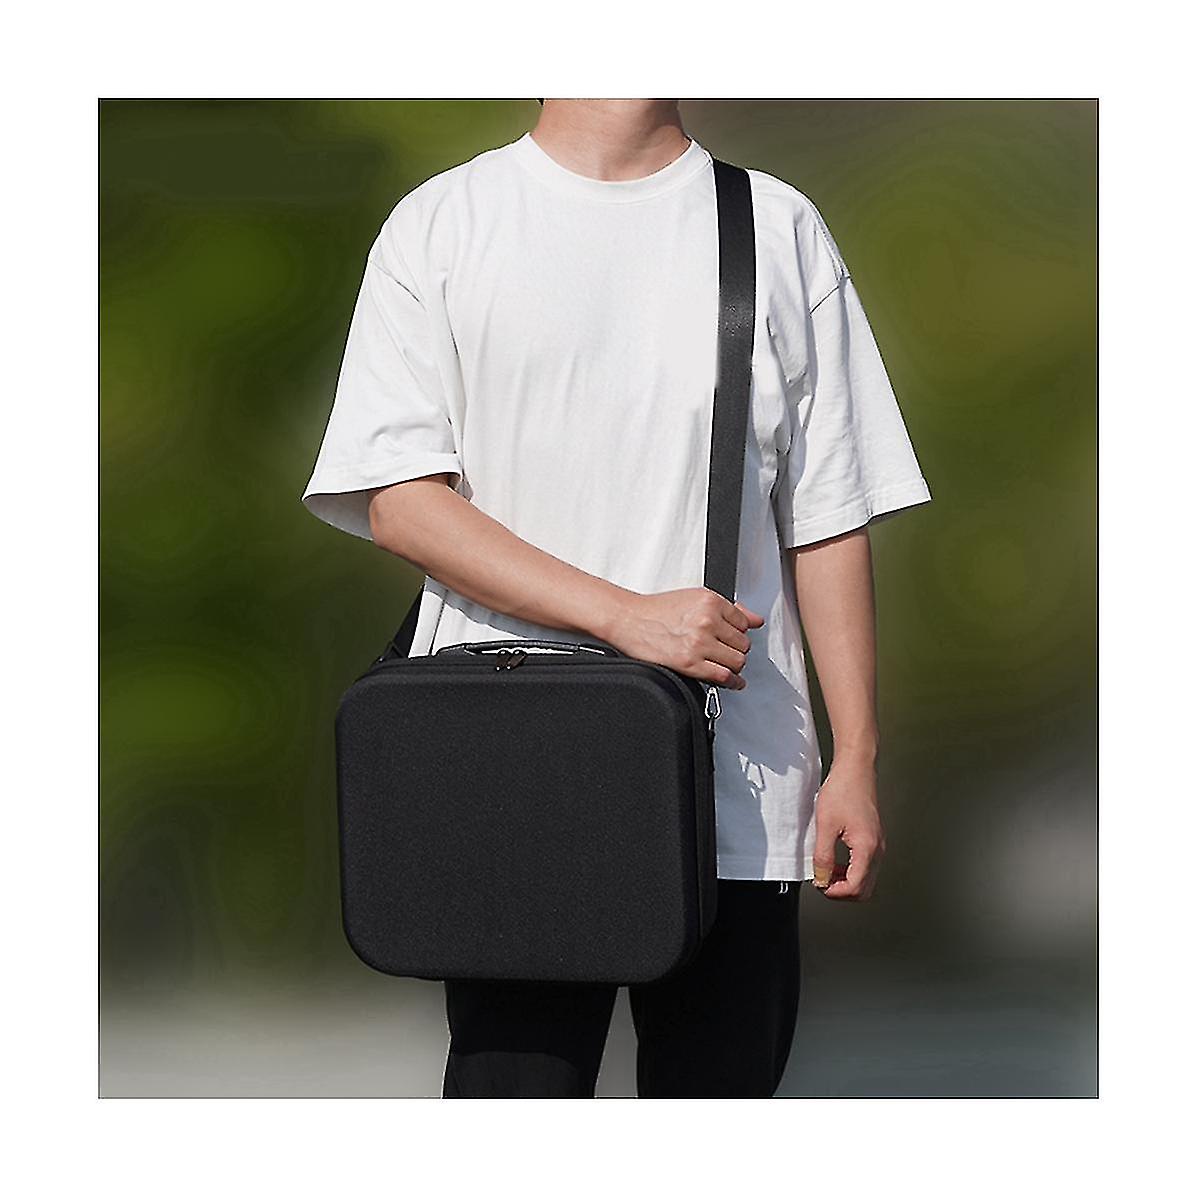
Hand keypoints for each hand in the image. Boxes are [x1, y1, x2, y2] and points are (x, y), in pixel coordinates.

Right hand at [604, 588, 764, 688]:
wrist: (627, 619)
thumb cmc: (656, 610)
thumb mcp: (695, 598)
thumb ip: (729, 609)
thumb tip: (755, 619)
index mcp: (710, 601)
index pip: (744, 623)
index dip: (738, 633)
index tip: (732, 639)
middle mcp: (707, 620)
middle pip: (743, 644)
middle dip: (735, 650)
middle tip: (724, 652)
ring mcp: (699, 642)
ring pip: (738, 661)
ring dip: (733, 665)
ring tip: (722, 664)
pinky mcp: (689, 663)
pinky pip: (724, 676)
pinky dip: (732, 682)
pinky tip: (732, 682)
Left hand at [811, 757, 885, 899]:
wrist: (855, 769)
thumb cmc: (843, 790)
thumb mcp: (825, 826)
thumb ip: (823, 856)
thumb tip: (821, 878)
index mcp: (867, 848)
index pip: (855, 887)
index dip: (834, 892)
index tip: (819, 884)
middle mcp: (877, 850)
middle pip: (864, 889)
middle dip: (842, 891)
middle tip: (823, 881)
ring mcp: (878, 845)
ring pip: (866, 879)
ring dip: (846, 881)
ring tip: (827, 871)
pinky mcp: (874, 839)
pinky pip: (866, 866)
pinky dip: (851, 870)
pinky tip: (836, 861)